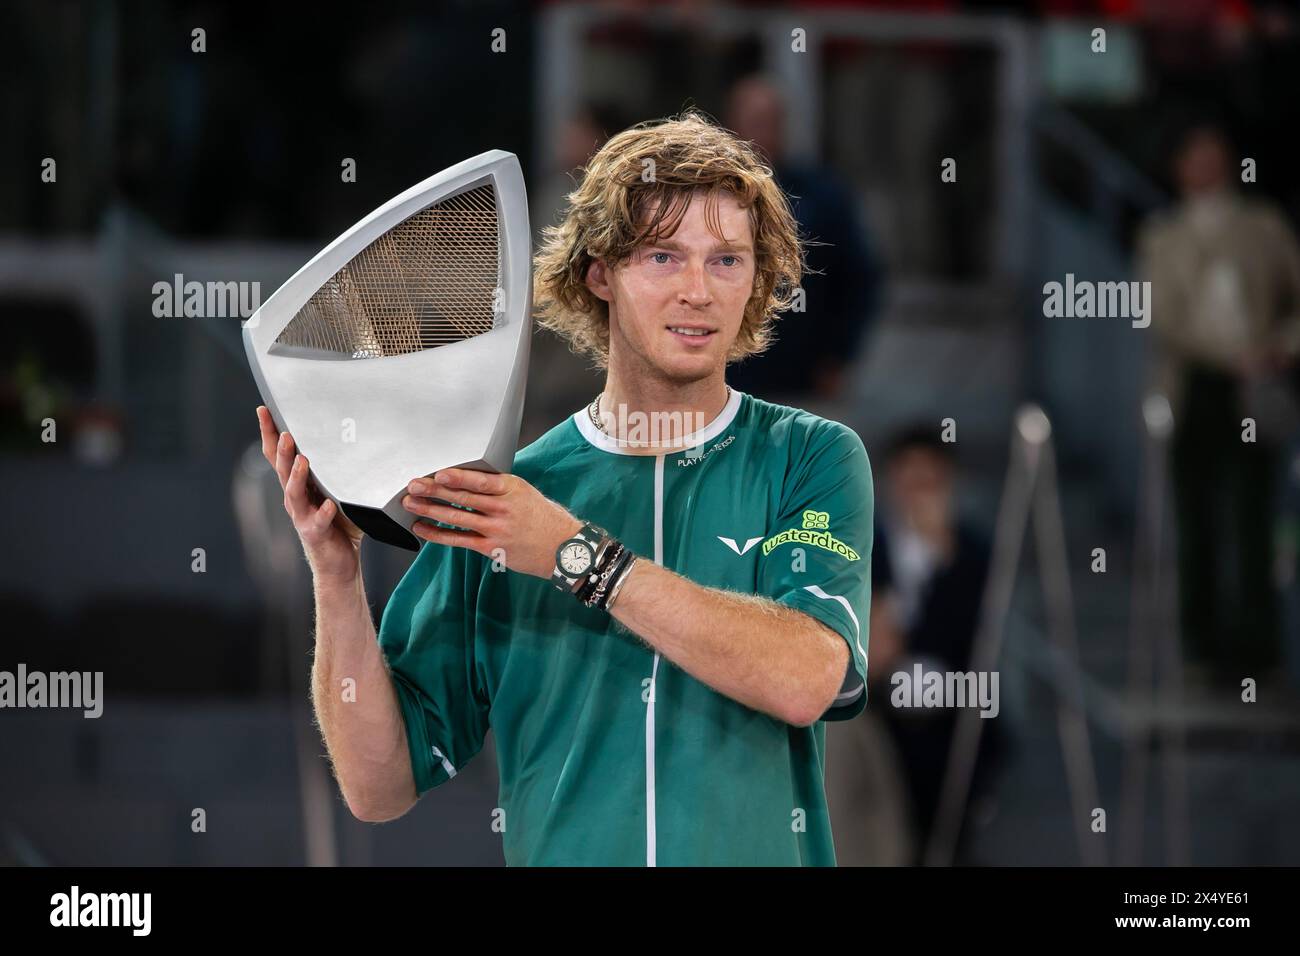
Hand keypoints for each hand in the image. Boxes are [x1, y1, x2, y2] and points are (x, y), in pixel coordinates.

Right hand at [256, 405, 363, 580]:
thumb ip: (338, 469)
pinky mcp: (314, 533)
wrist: (338, 562)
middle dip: (282, 450)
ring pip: (293, 493)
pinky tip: (329, 504)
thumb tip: (351, 438)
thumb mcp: (338, 490)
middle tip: (286, 432)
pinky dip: (323, 512)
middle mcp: (295, 498)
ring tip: (302, 460)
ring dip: (296, 476)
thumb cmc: (339, 523)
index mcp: (298, 484)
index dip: (270, 433)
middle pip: (282, 470)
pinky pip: (318, 521)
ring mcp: (302, 516)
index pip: (279, 455)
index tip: (265, 410)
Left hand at [402, 468, 582, 578]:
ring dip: (430, 510)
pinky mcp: (490, 547)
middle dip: (434, 490)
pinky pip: (459, 540)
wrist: (564, 549)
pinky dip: (438, 534)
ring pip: (456, 517)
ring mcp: (496, 529)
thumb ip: (499, 488)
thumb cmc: (545, 519)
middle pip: (462, 497)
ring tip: (411, 503)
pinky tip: (422, 528)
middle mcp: (503, 508)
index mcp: (512, 488)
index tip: (438, 473)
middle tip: (413, 484)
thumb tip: (468, 479)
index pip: (480, 480)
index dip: (457, 477)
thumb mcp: (526, 493)